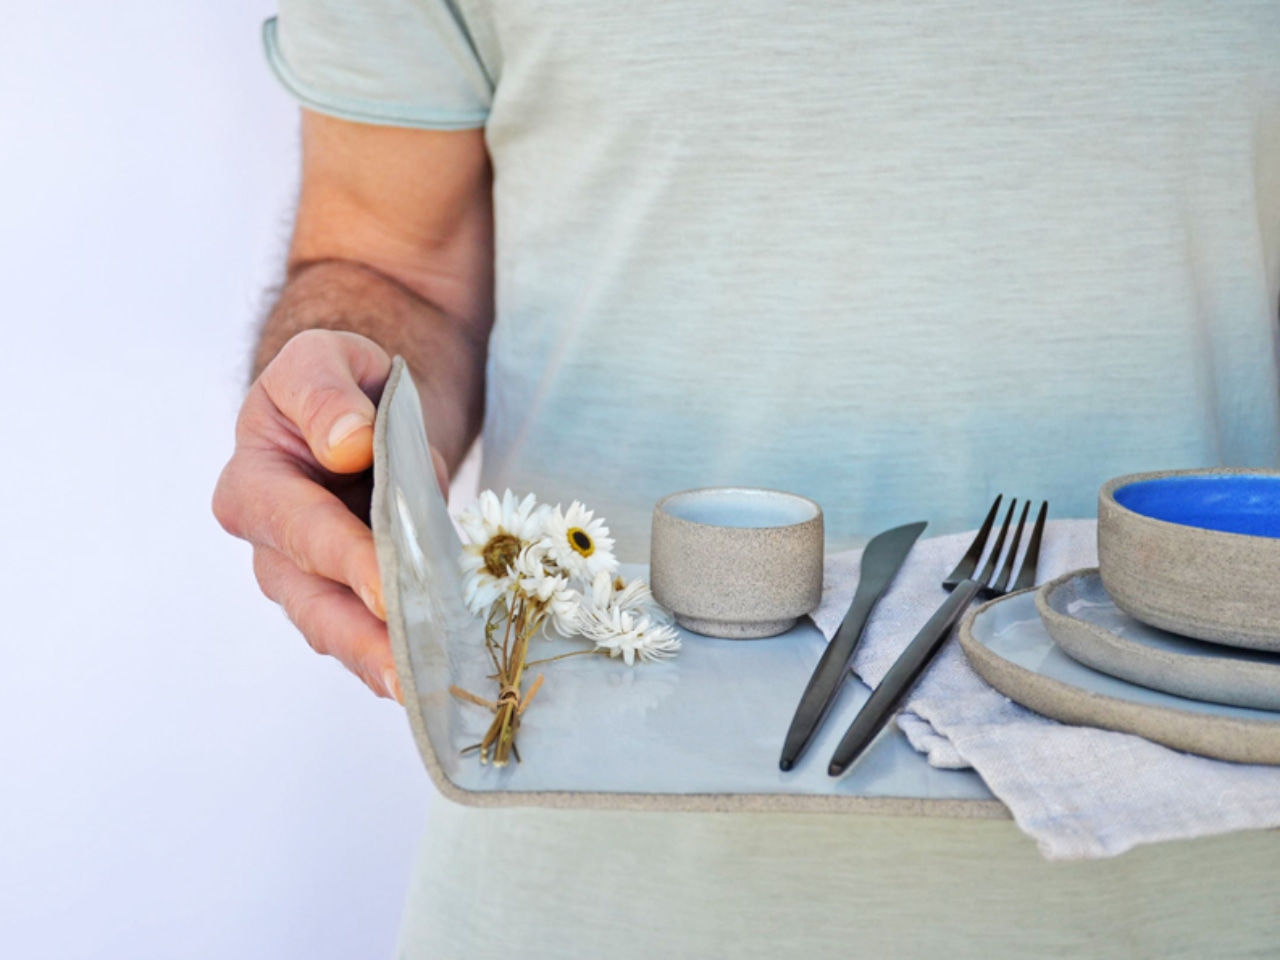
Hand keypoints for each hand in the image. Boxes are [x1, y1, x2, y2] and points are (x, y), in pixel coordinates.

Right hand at [212, 329, 446, 701]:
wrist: (355, 410)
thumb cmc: (335, 383)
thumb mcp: (323, 357)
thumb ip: (325, 392)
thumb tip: (346, 445)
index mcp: (254, 483)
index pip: (303, 528)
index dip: (347, 559)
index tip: (388, 590)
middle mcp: (270, 544)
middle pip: (313, 602)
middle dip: (363, 640)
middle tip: (408, 675)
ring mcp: (305, 579)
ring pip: (337, 631)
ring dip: (380, 663)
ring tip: (425, 694)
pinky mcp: (344, 596)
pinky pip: (366, 633)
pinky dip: (398, 657)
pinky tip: (435, 681)